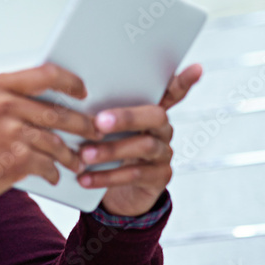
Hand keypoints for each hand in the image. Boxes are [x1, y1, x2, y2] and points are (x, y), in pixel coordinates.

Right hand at [0, 63, 101, 204]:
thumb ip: (0, 92)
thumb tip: (36, 88)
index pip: (45, 75)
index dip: (69, 82)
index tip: (82, 92)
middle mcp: (4, 106)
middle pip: (58, 112)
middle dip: (81, 125)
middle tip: (93, 131)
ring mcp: (11, 133)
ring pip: (56, 141)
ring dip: (70, 154)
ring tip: (76, 160)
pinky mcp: (15, 159)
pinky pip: (47, 164)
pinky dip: (53, 172)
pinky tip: (54, 175)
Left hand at [77, 63, 202, 215]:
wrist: (114, 195)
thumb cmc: (104, 152)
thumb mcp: (98, 131)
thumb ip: (93, 113)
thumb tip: (67, 91)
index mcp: (148, 112)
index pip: (171, 93)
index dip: (183, 82)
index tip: (196, 68)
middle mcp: (161, 130)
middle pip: (156, 116)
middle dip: (127, 117)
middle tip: (98, 122)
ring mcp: (163, 153)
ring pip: (144, 146)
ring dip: (111, 150)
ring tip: (84, 156)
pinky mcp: (159, 177)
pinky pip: (136, 174)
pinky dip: (107, 176)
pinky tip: (86, 179)